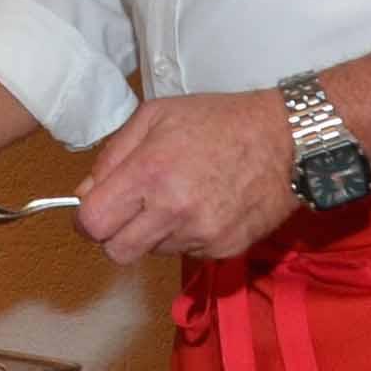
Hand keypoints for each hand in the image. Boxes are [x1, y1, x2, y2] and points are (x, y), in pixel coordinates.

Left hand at [75, 90, 302, 263]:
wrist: (287, 140)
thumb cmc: (217, 121)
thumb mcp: (155, 116)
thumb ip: (112, 155)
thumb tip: (84, 194)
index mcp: (149, 173)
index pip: (94, 223)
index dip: (87, 220)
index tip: (95, 210)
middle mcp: (172, 210)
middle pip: (117, 252)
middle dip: (114, 235)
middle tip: (129, 213)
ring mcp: (201, 234)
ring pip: (152, 253)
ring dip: (152, 234)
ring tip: (176, 200)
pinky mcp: (225, 249)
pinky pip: (186, 254)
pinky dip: (185, 237)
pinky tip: (202, 208)